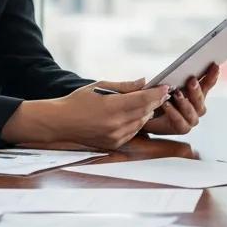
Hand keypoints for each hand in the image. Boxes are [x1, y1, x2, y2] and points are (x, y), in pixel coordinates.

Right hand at [2, 80, 170, 149]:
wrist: (59, 123)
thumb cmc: (78, 101)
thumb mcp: (100, 87)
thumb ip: (125, 86)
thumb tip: (144, 81)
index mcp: (112, 107)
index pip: (143, 99)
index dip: (157, 93)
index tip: (166, 87)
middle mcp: (116, 124)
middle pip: (145, 112)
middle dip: (155, 102)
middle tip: (163, 93)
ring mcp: (115, 136)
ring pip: (141, 123)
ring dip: (147, 113)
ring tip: (151, 103)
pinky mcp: (113, 144)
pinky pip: (133, 133)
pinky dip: (137, 123)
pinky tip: (137, 115)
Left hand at [144, 64, 219, 135]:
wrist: (144, 117)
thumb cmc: (157, 99)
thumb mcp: (165, 86)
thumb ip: (174, 79)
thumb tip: (177, 69)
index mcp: (196, 94)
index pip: (207, 84)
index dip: (211, 76)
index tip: (214, 65)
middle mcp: (197, 108)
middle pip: (201, 99)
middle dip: (197, 90)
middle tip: (192, 80)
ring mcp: (191, 119)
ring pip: (193, 111)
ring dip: (185, 102)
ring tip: (176, 93)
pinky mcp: (182, 128)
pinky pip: (180, 121)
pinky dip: (174, 112)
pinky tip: (166, 104)